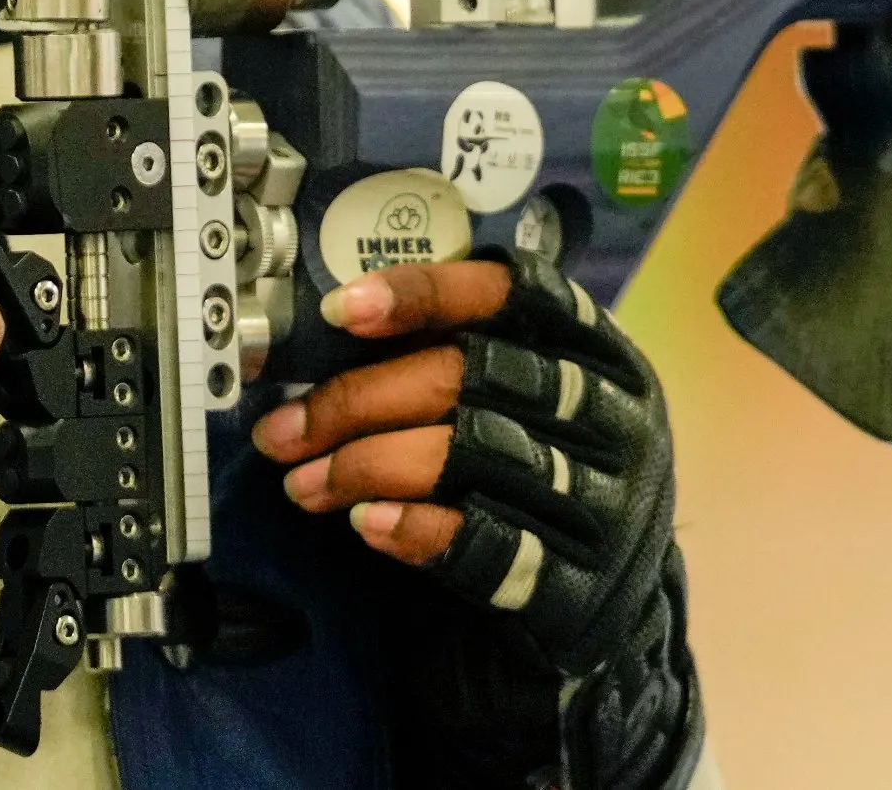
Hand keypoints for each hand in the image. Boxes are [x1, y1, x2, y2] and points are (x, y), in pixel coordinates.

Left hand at [251, 246, 680, 673]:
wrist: (605, 599)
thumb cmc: (542, 472)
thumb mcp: (526, 399)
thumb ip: (455, 360)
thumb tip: (333, 338)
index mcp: (595, 346)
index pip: (511, 293)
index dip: (425, 292)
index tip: (341, 310)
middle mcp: (608, 412)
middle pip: (470, 376)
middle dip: (360, 399)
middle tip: (283, 431)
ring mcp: (602, 496)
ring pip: (468, 454)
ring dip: (365, 467)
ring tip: (303, 484)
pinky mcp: (580, 578)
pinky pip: (488, 544)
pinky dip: (416, 528)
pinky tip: (365, 522)